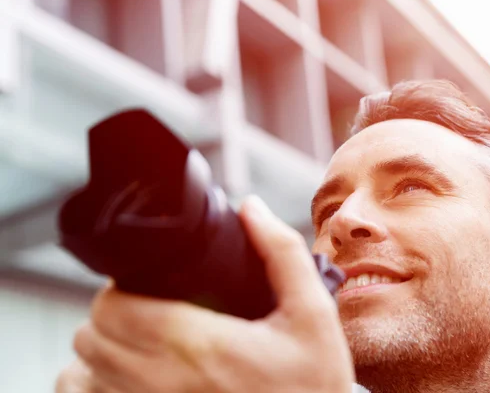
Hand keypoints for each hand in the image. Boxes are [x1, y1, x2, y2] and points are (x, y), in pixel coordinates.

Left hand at [55, 196, 354, 392]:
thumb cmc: (314, 383)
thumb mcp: (314, 311)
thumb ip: (281, 252)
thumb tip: (250, 207)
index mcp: (200, 346)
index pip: (113, 309)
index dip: (120, 288)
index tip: (147, 284)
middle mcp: (165, 384)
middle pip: (90, 339)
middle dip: (111, 314)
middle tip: (146, 305)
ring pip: (83, 375)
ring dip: (104, 349)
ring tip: (142, 338)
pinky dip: (104, 382)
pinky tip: (138, 372)